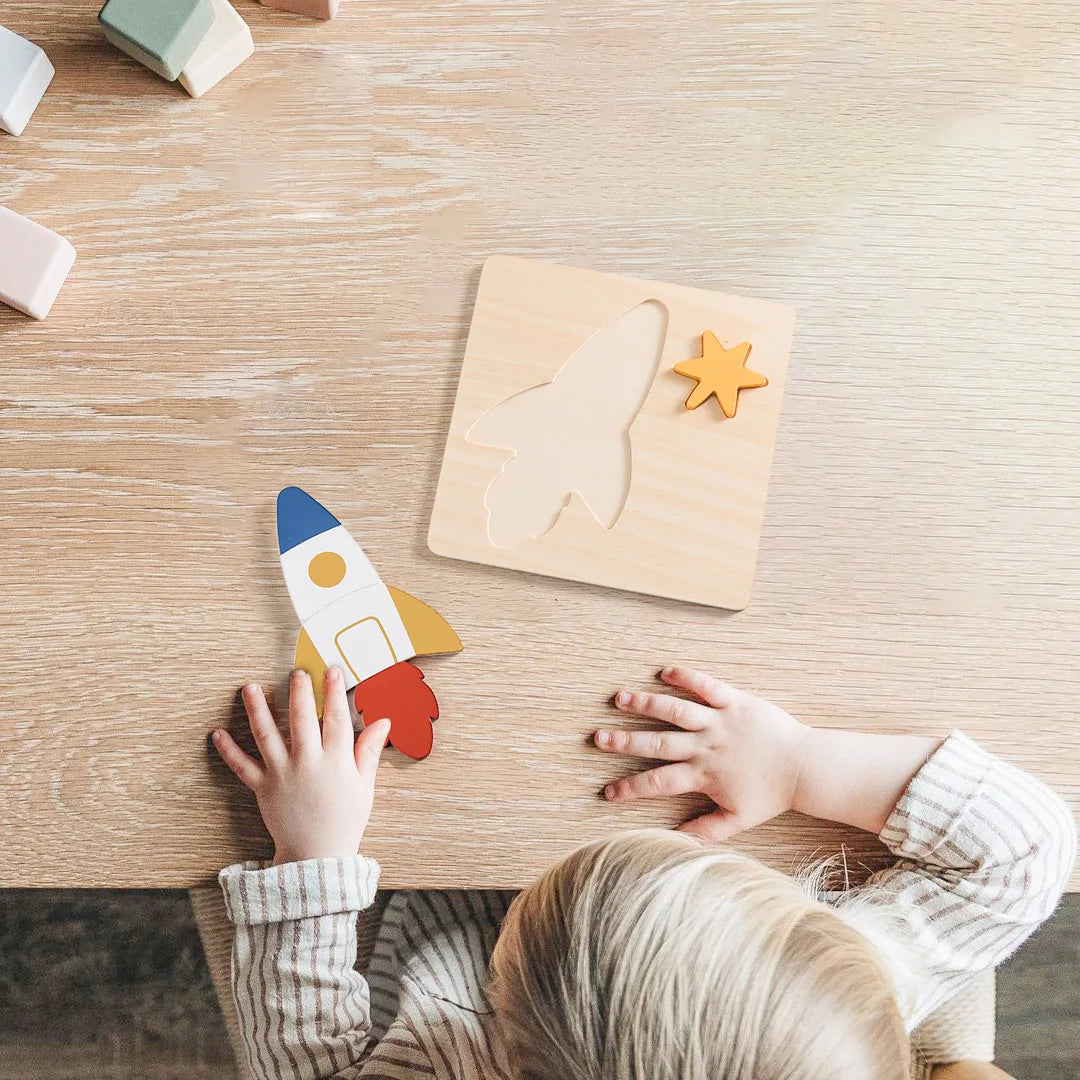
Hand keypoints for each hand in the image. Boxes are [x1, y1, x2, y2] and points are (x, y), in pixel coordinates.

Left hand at [212, 668, 391, 864]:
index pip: (336, 718)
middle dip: (299, 691)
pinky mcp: (263, 788)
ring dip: (257, 709)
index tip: (331, 671)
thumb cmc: (345, 821)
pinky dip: (229, 750)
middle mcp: (307, 763)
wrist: (316, 857)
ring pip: (267, 735)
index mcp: (336, 761)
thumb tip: (383, 722)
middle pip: (301, 719)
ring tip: (251, 687)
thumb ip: (369, 751)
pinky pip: (243, 766)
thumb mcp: (365, 786)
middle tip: (296, 672)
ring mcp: (283, 774)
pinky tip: (218, 733)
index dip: (333, 692)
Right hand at [595, 666, 810, 841]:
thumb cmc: (772, 794)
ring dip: (646, 704)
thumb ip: (707, 829)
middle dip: (625, 742)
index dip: (630, 788)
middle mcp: (707, 747)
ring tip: (620, 698)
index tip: (607, 792)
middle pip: (658, 744)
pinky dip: (687, 677)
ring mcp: (720, 722)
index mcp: (704, 775)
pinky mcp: (735, 701)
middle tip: (598, 738)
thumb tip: (677, 839)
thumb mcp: (739, 819)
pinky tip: (665, 671)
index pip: (658, 783)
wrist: (805, 767)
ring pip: (676, 711)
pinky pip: (707, 685)